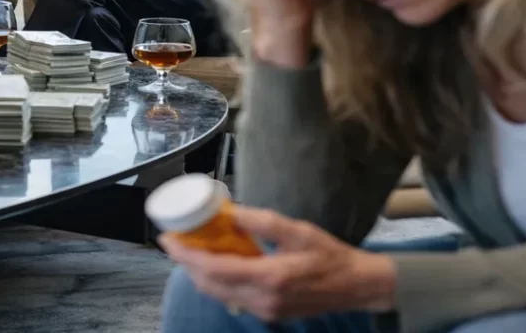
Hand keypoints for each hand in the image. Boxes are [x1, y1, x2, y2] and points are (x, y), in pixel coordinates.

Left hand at [159, 207, 395, 321]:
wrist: (357, 287)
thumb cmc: (330, 255)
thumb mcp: (298, 230)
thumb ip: (262, 221)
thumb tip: (230, 212)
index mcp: (269, 277)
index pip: (214, 269)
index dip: (186, 255)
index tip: (168, 239)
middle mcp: (262, 299)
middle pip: (209, 285)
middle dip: (187, 264)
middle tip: (176, 242)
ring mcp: (264, 311)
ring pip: (219, 294)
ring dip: (200, 274)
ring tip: (192, 250)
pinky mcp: (268, 314)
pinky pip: (232, 298)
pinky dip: (218, 282)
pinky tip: (218, 264)